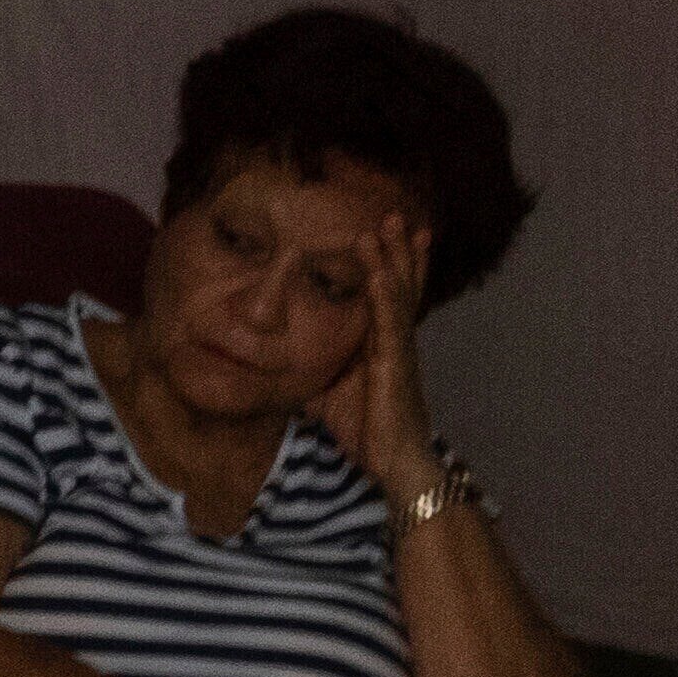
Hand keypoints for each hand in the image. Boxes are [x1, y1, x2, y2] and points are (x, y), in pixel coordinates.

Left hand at [338, 203, 443, 501]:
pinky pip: (390, 324)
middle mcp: (394, 341)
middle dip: (398, 250)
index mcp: (381, 345)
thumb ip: (311, 373)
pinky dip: (385, 296)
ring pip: (398, 295)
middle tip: (396, 213)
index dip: (389, 265)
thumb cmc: (366, 430)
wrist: (393, 463)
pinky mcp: (396, 365)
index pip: (387, 296)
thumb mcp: (327, 394)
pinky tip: (380, 273)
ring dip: (393, 259)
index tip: (385, 233)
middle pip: (400, 285)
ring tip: (390, 226)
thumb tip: (277, 366)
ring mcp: (398, 350)